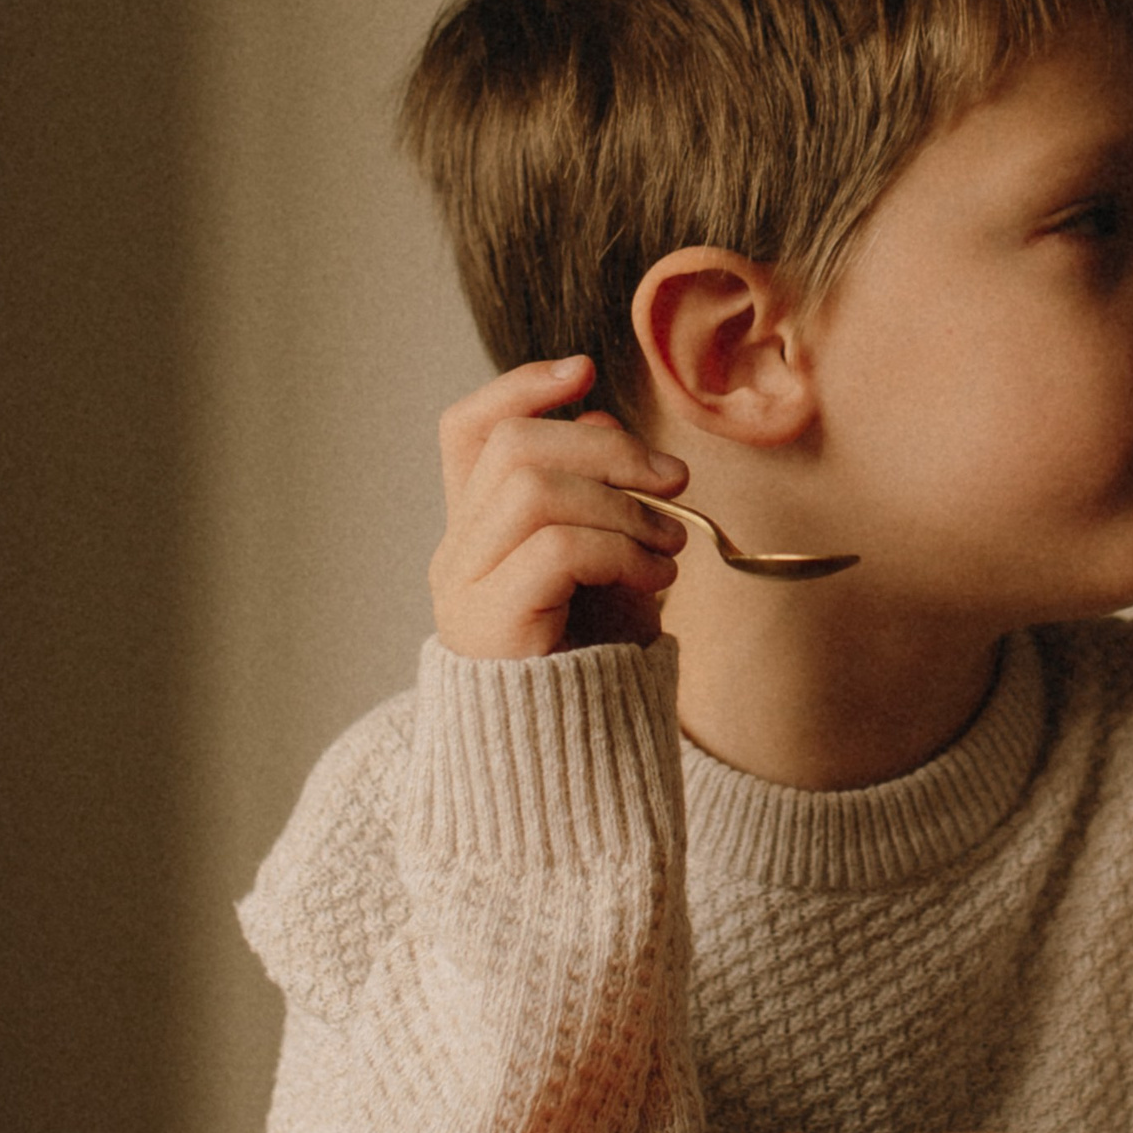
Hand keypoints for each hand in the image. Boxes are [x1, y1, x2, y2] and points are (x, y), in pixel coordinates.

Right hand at [429, 356, 687, 656]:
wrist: (567, 762)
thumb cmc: (589, 663)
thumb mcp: (604, 567)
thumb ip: (600, 500)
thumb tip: (612, 429)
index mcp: (477, 527)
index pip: (468, 429)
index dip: (520, 386)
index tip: (585, 370)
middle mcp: (458, 549)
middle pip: (513, 446)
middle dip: (606, 446)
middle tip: (675, 480)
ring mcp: (466, 584)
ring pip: (533, 489)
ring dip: (622, 504)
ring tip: (670, 545)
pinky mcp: (493, 619)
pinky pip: (555, 548)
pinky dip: (619, 549)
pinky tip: (655, 579)